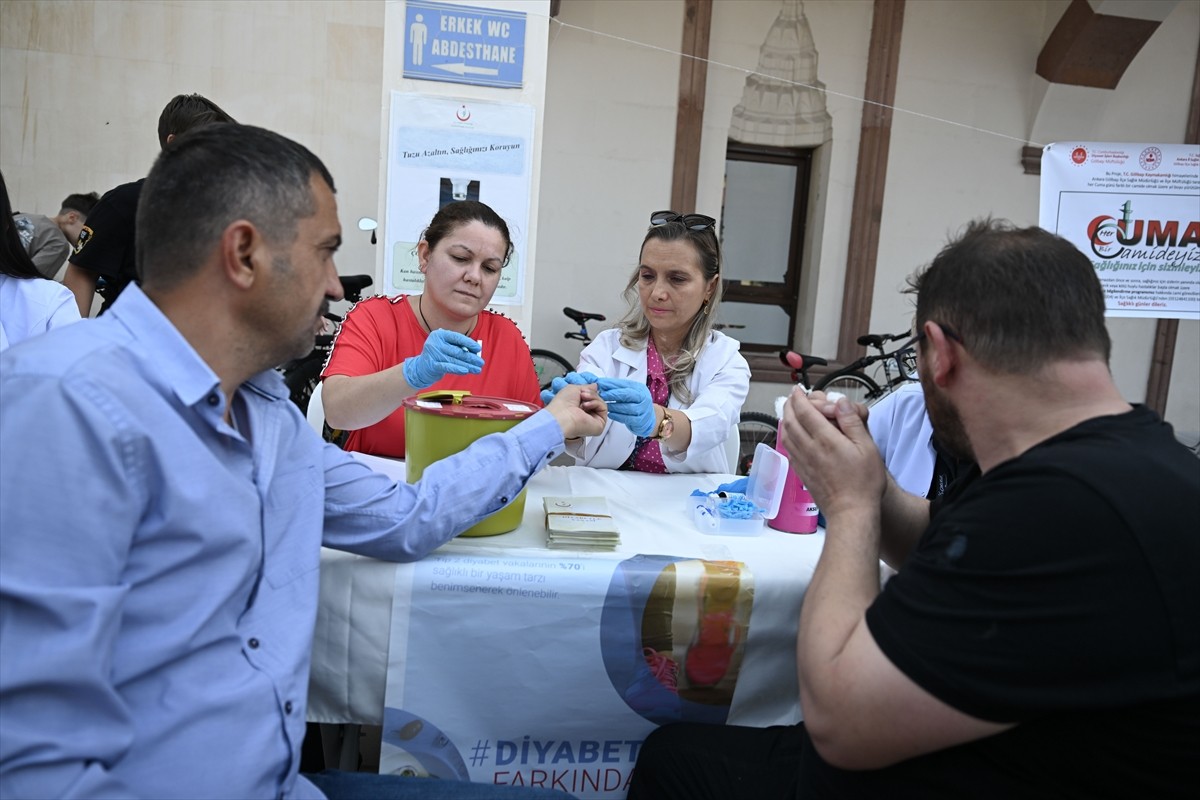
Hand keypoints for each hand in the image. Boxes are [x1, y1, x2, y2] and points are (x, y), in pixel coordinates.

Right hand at [402, 329, 483, 389]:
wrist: (421, 368)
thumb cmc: (437, 355)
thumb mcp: (445, 346)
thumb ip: (457, 346)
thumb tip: (475, 351)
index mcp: (439, 334)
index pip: (457, 337)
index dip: (469, 343)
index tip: (478, 348)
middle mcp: (435, 342)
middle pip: (457, 350)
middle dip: (471, 357)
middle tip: (481, 362)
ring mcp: (433, 353)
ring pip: (455, 360)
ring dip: (468, 365)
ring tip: (477, 369)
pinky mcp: (432, 365)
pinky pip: (448, 367)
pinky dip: (458, 369)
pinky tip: (466, 371)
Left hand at [545, 382, 607, 439]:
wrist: (562, 416)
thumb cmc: (562, 404)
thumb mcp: (573, 389)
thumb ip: (586, 387)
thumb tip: (595, 386)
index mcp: (577, 408)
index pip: (589, 398)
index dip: (588, 392)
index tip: (585, 388)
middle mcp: (585, 415)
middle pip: (596, 399)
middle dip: (590, 393)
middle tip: (582, 394)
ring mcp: (592, 420)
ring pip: (600, 402)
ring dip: (592, 397)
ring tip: (583, 398)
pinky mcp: (599, 424)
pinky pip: (603, 408)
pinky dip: (596, 403)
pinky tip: (586, 405)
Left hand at [595, 377, 655, 437]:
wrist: (649, 418)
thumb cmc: (635, 404)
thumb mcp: (629, 394)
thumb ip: (617, 389)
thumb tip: (601, 384)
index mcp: (639, 388)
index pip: (624, 384)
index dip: (611, 384)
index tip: (600, 383)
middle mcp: (643, 397)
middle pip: (627, 394)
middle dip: (612, 394)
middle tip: (601, 394)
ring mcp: (643, 409)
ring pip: (627, 407)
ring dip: (614, 406)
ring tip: (604, 405)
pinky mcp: (641, 421)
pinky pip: (628, 418)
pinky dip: (618, 416)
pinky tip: (610, 414)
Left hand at [781, 393, 884, 521]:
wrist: (851, 512)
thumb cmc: (863, 484)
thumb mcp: (867, 447)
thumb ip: (852, 422)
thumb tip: (841, 403)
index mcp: (826, 440)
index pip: (805, 412)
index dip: (799, 398)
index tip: (798, 390)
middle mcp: (810, 449)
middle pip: (791, 421)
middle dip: (789, 405)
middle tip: (792, 397)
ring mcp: (803, 462)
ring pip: (786, 434)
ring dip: (785, 419)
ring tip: (789, 412)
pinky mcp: (801, 472)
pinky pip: (788, 449)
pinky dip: (786, 436)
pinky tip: (791, 435)